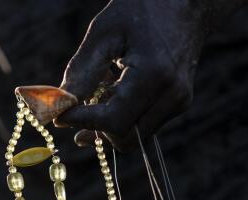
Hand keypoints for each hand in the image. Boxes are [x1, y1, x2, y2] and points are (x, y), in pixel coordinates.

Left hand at [55, 0, 243, 149]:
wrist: (188, 2)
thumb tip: (60, 107)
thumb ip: (82, 72)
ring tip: (100, 89)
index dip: (82, 122)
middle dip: (96, 129)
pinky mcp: (178, 104)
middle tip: (74, 111)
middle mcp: (172, 96)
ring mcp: (179, 103)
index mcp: (155, 75)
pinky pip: (143, 125)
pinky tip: (115, 89)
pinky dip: (123, 116)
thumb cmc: (143, 9)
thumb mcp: (104, 32)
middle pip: (125, 138)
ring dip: (109, 123)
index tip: (59, 116)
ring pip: (134, 136)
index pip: (113, 120)